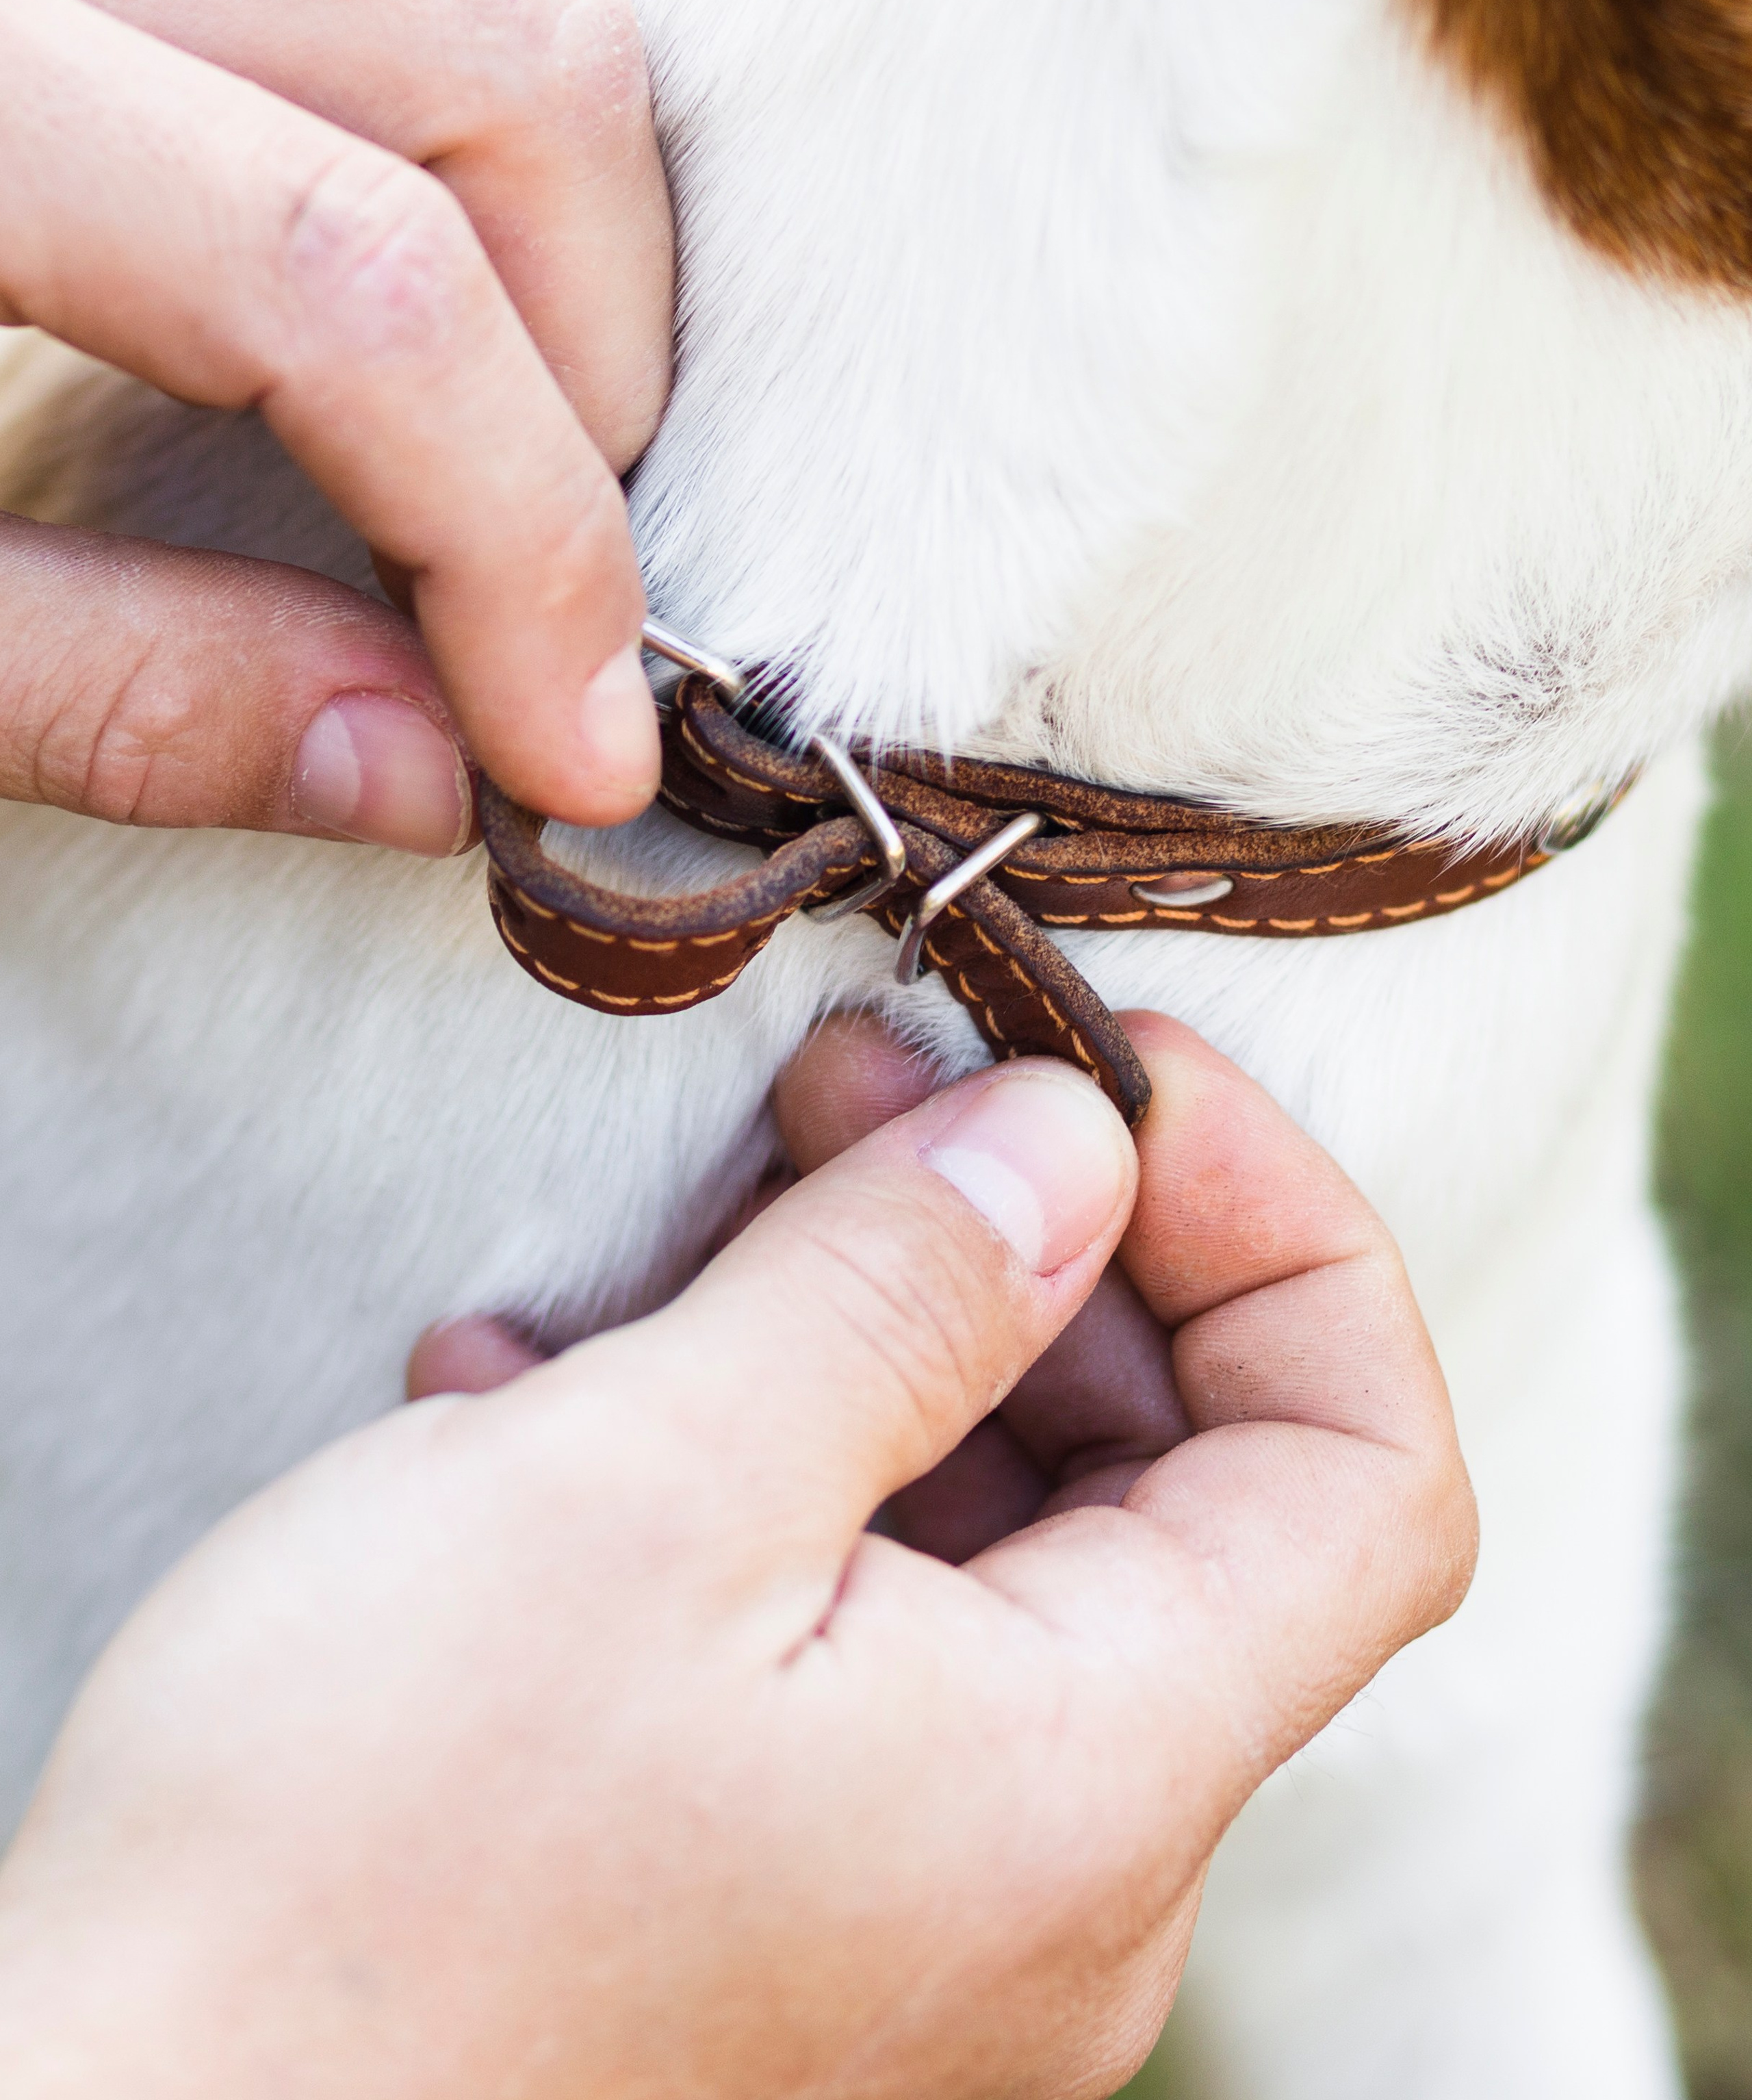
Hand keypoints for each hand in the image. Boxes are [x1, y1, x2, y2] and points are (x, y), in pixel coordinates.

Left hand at [0, 0, 674, 846]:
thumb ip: (109, 690)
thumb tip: (433, 772)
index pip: (357, 289)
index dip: (525, 550)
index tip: (582, 756)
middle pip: (513, 58)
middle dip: (603, 369)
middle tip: (535, 586)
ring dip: (588, 179)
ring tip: (522, 391)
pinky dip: (506, 27)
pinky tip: (452, 209)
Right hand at [0, 1013, 1473, 2098]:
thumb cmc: (353, 1860)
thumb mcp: (641, 1488)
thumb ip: (902, 1295)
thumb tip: (1076, 1148)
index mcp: (1085, 1791)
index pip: (1364, 1476)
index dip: (1279, 1231)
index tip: (1112, 1076)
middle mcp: (1054, 1884)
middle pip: (1173, 1498)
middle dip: (1039, 1253)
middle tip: (853, 1090)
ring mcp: (924, 1907)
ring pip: (994, 1552)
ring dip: (869, 1352)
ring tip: (680, 1251)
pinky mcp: (790, 1899)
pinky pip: (860, 1642)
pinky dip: (765, 1483)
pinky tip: (564, 1407)